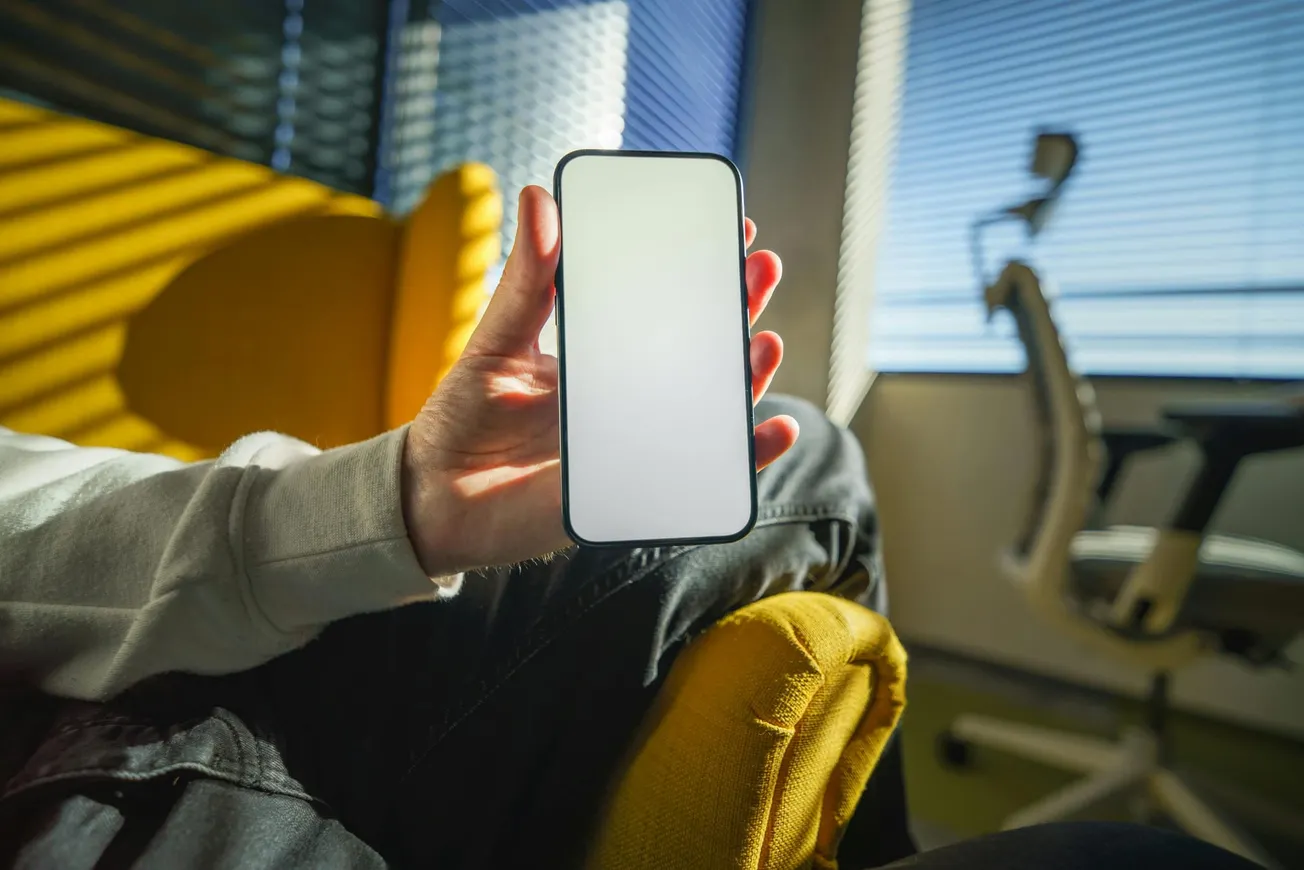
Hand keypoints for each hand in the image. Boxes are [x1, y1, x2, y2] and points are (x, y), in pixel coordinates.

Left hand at [401, 186, 796, 575]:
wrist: (434, 499)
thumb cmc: (461, 418)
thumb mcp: (496, 340)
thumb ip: (526, 280)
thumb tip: (539, 199)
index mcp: (601, 355)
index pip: (666, 306)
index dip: (703, 272)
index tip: (734, 229)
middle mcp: (629, 396)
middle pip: (702, 351)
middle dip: (739, 311)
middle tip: (762, 271)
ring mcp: (638, 443)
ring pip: (711, 409)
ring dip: (748, 378)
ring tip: (765, 344)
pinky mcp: (637, 493)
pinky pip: (701, 477)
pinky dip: (743, 459)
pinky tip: (771, 431)